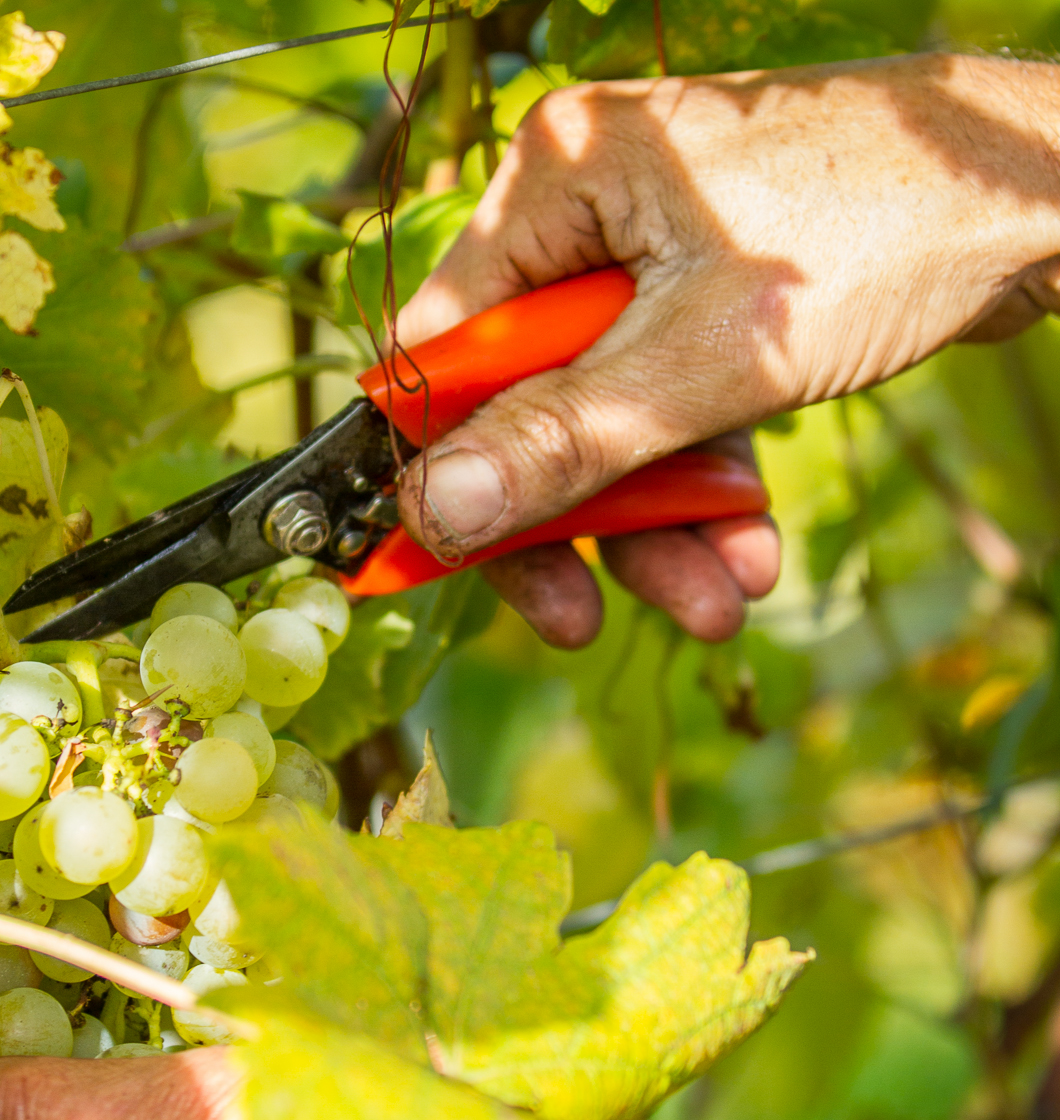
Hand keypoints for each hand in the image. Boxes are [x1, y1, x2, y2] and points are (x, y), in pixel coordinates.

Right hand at [396, 53, 1059, 646]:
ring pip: (602, 429)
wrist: (1045, 199)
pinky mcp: (701, 309)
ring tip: (718, 601)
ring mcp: (646, 267)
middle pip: (521, 407)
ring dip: (655, 531)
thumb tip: (432, 511)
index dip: (442, 463)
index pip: (444, 348)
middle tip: (579, 620)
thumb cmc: (884, 232)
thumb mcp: (707, 358)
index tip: (448, 561)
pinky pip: (665, 417)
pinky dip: (702, 491)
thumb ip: (565, 441)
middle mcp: (585, 221)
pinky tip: (750, 551)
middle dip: (573, 523)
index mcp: (556, 187)